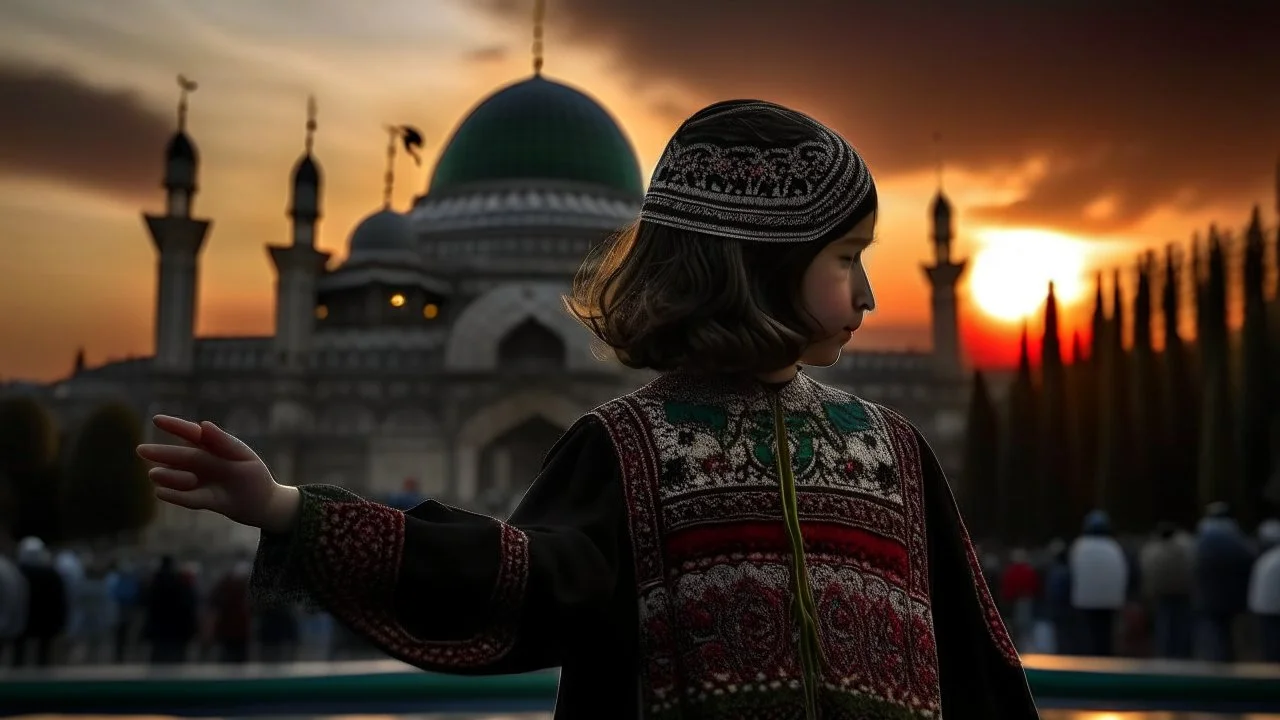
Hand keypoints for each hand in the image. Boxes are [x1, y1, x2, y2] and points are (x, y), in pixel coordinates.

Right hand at [136, 415, 299, 532]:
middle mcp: (199, 462)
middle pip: (178, 456)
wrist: (261, 501)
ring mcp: (197, 481)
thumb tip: (203, 425)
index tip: (157, 419)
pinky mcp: (199, 500)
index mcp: (209, 446)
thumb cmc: (252, 472)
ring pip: (176, 477)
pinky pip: (184, 498)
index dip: (174, 426)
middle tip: (142, 450)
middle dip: (161, 452)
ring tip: (173, 476)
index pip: (189, 433)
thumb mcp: (242, 455)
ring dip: (171, 476)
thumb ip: (223, 441)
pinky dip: (174, 495)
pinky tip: (161, 492)